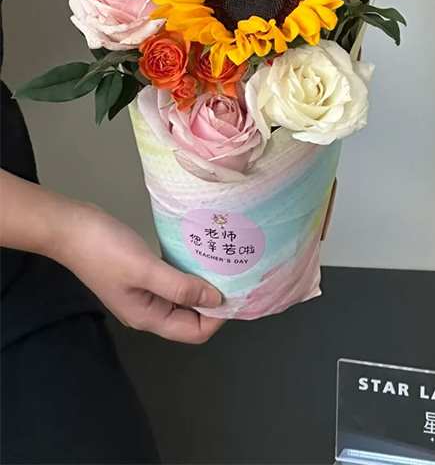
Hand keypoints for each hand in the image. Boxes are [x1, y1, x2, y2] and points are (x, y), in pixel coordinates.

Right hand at [52, 201, 224, 343]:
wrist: (71, 228)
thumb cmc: (105, 249)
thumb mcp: (146, 269)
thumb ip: (181, 286)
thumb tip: (216, 300)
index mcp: (148, 317)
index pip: (194, 332)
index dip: (218, 317)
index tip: (238, 291)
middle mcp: (149, 310)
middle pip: (192, 317)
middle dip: (215, 301)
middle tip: (236, 275)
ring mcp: (145, 293)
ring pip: (184, 297)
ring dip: (204, 285)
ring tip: (224, 264)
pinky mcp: (143, 274)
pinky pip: (175, 280)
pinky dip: (190, 273)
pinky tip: (202, 256)